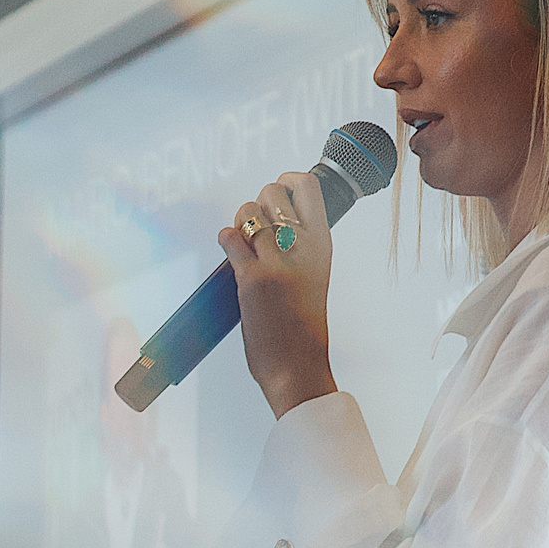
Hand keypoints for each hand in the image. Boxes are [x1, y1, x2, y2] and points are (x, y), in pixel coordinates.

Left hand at [219, 172, 336, 418]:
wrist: (298, 366)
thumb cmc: (304, 326)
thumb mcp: (315, 275)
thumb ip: (302, 245)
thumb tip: (276, 220)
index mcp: (323, 244)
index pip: (308, 185)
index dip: (287, 181)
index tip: (280, 195)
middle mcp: (303, 246)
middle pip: (271, 192)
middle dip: (257, 204)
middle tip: (257, 228)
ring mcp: (277, 260)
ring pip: (246, 212)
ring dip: (238, 223)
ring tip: (243, 244)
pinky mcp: (252, 277)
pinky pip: (229, 238)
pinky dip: (225, 240)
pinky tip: (230, 252)